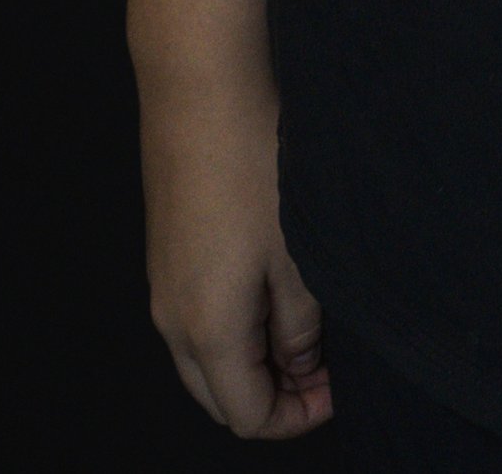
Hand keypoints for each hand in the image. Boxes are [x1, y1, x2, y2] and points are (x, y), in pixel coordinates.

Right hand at [139, 69, 329, 437]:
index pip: (247, 416)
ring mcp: (161, 282)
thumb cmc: (254, 162)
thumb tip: (301, 367)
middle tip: (327, 365)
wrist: (200, 85)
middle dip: (274, 395)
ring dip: (255, 356)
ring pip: (205, 356)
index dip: (298, 417)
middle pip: (219, 395)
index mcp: (205, 330)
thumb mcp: (298, 252)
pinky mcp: (165, 248)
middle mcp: (171, 317)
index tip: (340, 388)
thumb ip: (301, 324)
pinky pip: (195, 315)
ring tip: (308, 319)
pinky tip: (275, 281)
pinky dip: (235, 322)